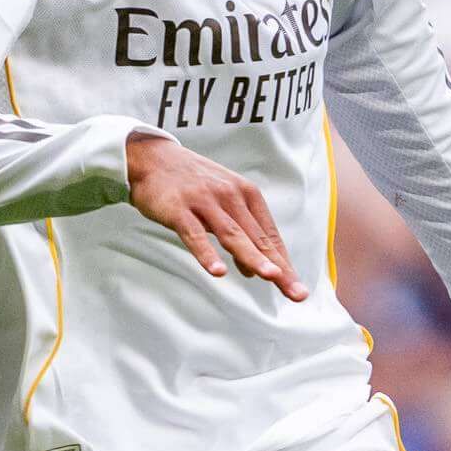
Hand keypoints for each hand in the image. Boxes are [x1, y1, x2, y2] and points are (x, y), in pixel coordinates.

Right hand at [124, 131, 307, 300]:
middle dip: (278, 267)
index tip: (298, 289)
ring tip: (270, 276)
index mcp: (246, 194)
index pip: (269, 235)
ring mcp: (204, 202)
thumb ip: (240, 234)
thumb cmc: (192, 184)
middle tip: (296, 292)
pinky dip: (206, 254)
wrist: (153, 158)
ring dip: (252, 257)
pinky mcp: (178, 209)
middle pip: (257, 238)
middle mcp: (230, 196)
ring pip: (232, 234)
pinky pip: (194, 235)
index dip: (284, 263)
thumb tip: (254, 270)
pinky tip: (218, 271)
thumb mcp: (223, 203)